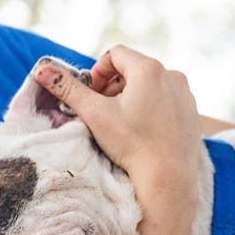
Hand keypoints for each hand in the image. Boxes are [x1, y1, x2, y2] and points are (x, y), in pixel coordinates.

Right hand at [34, 46, 200, 216]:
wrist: (168, 179)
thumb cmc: (132, 145)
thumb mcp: (94, 114)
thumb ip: (67, 89)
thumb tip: (42, 70)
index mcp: (149, 69)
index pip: (115, 55)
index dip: (97, 72)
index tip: (92, 95)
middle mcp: (173, 75)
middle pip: (134, 69)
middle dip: (114, 86)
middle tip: (103, 111)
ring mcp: (186, 94)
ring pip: (151, 85)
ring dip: (133, 97)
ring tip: (123, 123)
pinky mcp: (192, 113)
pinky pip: (167, 101)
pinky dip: (152, 109)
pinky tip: (143, 132)